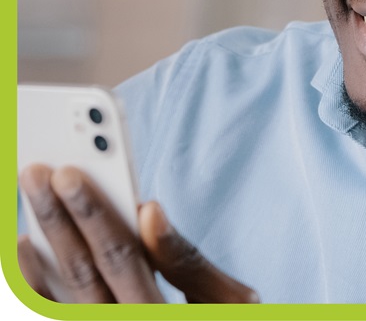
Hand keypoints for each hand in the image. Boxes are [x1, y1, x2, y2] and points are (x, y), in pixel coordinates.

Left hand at [18, 164, 258, 302]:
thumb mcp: (229, 304)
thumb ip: (189, 261)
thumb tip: (149, 212)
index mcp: (160, 315)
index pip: (122, 256)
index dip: (95, 215)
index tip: (72, 173)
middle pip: (83, 269)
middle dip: (59, 217)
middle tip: (38, 172)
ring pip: (57, 300)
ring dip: (36, 253)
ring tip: (22, 209)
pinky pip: (52, 317)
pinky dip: (32, 289)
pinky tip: (23, 252)